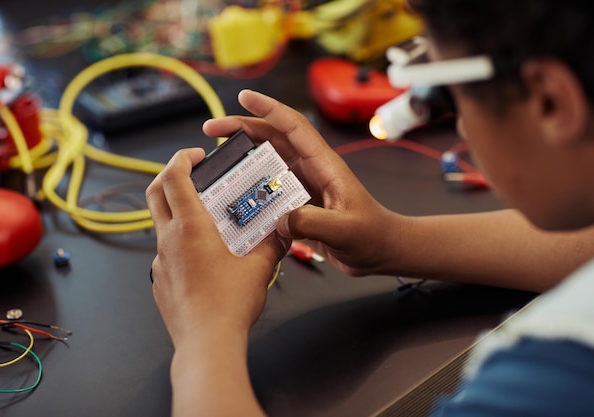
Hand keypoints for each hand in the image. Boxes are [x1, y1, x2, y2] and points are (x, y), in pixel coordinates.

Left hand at [146, 147, 287, 347]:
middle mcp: (169, 241)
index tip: (196, 155)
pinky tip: (205, 259)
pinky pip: (167, 253)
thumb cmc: (229, 305)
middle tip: (191, 172)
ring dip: (179, 213)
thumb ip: (272, 244)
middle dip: (170, 175)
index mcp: (190, 228)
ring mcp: (161, 263)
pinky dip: (181, 244)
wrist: (206, 345)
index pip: (174, 177)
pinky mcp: (161, 282)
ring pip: (162, 225)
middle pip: (155, 193)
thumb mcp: (260, 268)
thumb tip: (283, 231)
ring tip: (208, 221)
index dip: (182, 158)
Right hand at [203, 90, 403, 276]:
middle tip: (211, 131)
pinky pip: (268, 190)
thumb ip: (313, 223)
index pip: (293, 127)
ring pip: (267, 162)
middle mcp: (311, 170)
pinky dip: (250, 188)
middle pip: (272, 139)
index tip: (244, 97)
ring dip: (242, 157)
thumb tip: (280, 219)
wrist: (382, 251)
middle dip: (242, 129)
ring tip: (215, 159)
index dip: (268, 109)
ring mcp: (303, 186)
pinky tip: (233, 196)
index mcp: (324, 165)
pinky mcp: (299, 204)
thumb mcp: (345, 230)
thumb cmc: (372, 236)